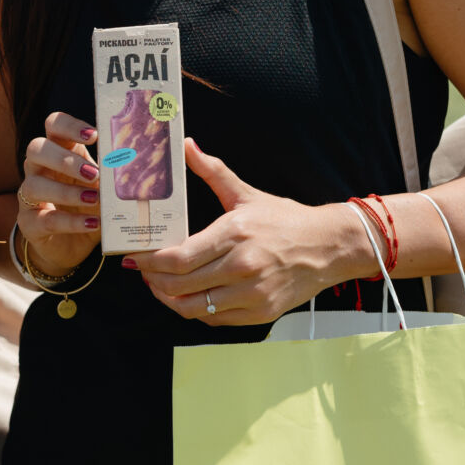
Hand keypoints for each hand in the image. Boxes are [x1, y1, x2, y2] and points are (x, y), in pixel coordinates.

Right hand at [17, 110, 102, 276]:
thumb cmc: (88, 206)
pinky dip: (70, 222)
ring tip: (93, 199)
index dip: (69, 125)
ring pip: (34, 185)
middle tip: (93, 173)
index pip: (53, 125)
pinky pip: (44, 219)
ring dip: (65, 191)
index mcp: (58, 150)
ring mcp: (29, 196)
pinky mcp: (29, 223)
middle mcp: (39, 169)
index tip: (93, 136)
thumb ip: (112, 174)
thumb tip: (136, 163)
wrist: (71, 245)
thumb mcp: (103, 187)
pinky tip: (92, 223)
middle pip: (35, 149)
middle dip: (64, 159)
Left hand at [127, 140, 362, 322]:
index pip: (178, 258)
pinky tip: (187, 297)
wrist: (329, 247)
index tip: (135, 258)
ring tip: (159, 287)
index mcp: (234, 234)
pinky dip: (194, 312)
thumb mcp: (247, 194)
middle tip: (142, 272)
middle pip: (179, 285)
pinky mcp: (260, 313)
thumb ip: (213, 171)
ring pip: (193, 309)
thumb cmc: (286, 220)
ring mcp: (252, 294)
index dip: (149, 262)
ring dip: (168, 300)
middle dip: (152, 281)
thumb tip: (187, 144)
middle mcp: (242, 267)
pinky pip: (214, 320)